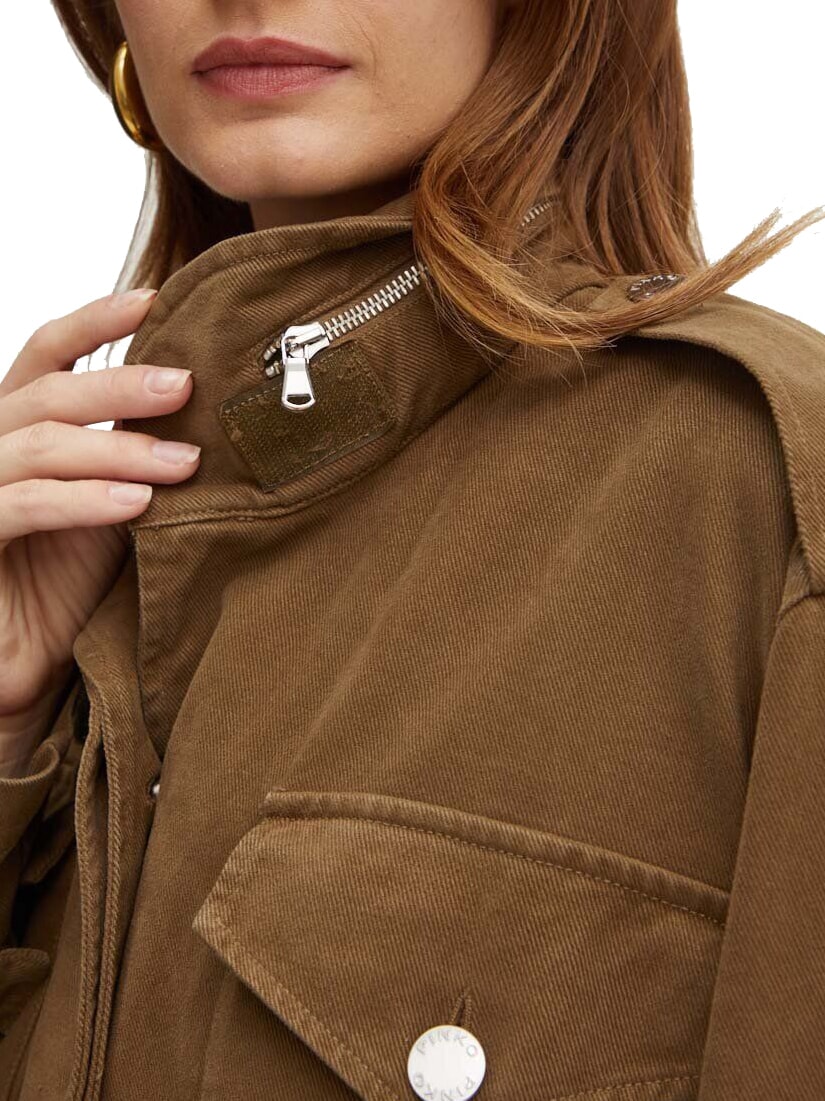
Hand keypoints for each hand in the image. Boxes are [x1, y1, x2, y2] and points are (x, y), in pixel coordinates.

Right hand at [0, 288, 199, 770]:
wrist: (23, 659)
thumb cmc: (68, 579)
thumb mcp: (114, 502)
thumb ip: (139, 455)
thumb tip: (212, 414)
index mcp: (20, 425)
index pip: (45, 353)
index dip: (94, 321)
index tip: (156, 301)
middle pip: (46, 392)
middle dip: (118, 384)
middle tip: (185, 384)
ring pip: (38, 445)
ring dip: (116, 448)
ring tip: (183, 462)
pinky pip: (21, 507)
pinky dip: (81, 501)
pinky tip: (136, 503)